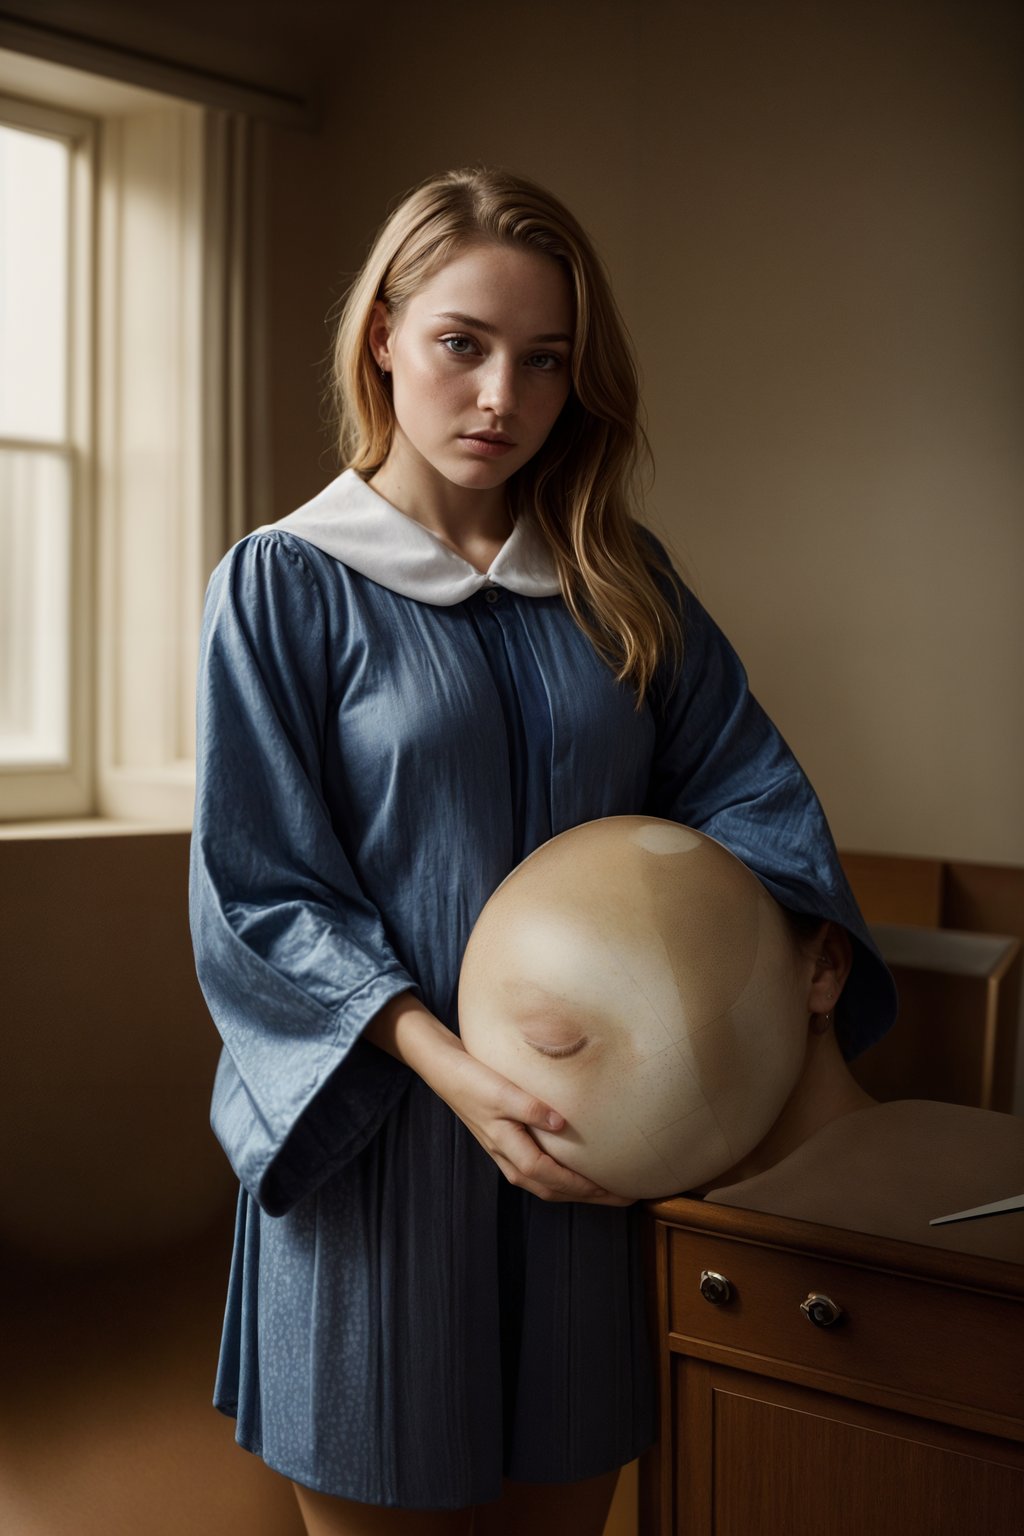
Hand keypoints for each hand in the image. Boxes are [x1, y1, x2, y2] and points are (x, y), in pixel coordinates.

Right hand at [365, 993, 631, 1205]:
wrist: (443, 1068)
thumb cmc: (470, 1077)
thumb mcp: (500, 1090)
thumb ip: (530, 1106)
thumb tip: (562, 1122)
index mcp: (509, 1148)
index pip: (555, 1178)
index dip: (587, 1188)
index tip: (618, 1190)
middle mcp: (508, 1157)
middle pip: (554, 1189)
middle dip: (590, 1196)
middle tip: (626, 1197)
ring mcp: (506, 1152)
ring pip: (547, 1183)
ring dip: (577, 1190)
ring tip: (607, 1188)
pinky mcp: (507, 1142)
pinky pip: (541, 1170)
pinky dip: (563, 1176)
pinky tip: (577, 1167)